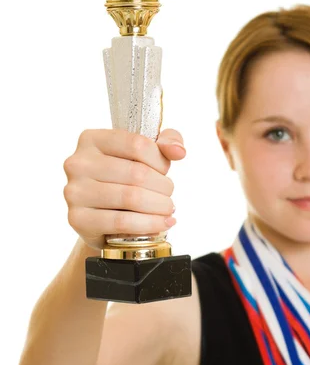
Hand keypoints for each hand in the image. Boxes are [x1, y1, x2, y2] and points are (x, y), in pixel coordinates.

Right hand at [63, 128, 185, 249]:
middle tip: (168, 195)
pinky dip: (148, 224)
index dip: (159, 160)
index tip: (164, 171)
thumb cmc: (123, 178)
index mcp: (92, 139)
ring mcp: (75, 191)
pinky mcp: (78, 218)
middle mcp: (78, 163)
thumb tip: (179, 151)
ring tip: (167, 209)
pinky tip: (161, 224)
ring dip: (159, 206)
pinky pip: (121, 222)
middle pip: (137, 173)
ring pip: (131, 198)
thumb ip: (166, 142)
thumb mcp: (144, 153)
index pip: (137, 144)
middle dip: (163, 187)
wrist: (100, 214)